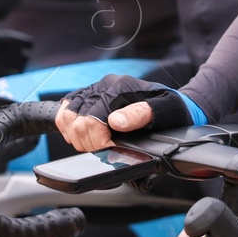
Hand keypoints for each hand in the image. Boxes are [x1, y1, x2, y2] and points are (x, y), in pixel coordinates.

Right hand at [55, 75, 204, 151]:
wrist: (172, 104)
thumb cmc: (169, 110)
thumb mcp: (163, 111)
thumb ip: (139, 115)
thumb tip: (116, 121)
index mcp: (120, 87)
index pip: (92, 120)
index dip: (98, 142)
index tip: (111, 151)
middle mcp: (103, 85)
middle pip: (77, 121)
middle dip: (89, 143)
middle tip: (104, 150)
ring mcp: (94, 90)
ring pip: (67, 116)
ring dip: (77, 137)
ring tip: (95, 145)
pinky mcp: (88, 97)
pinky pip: (65, 111)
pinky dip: (68, 127)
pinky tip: (83, 136)